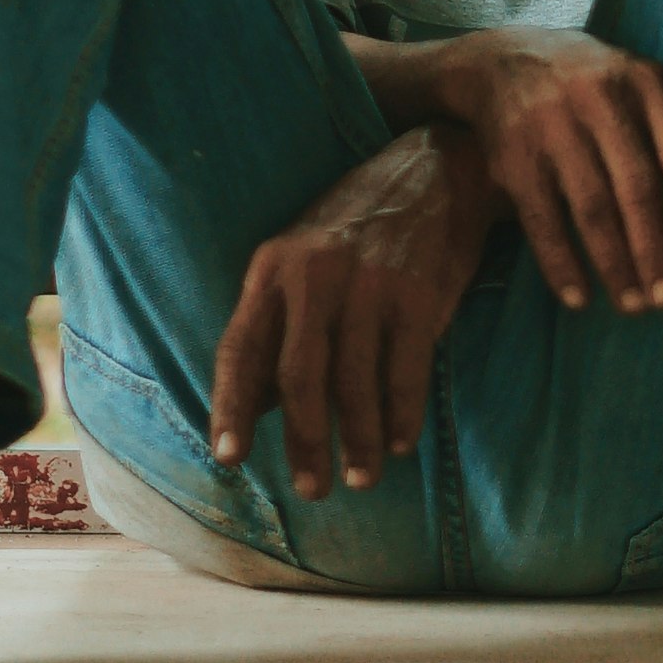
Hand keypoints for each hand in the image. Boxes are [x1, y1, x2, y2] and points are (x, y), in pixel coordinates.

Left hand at [210, 120, 491, 501]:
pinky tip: (401, 443)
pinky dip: (403, 414)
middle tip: (313, 490)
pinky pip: (405, 368)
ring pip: (355, 380)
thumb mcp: (299, 263)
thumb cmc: (354, 231)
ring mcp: (368, 282)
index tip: (230, 458)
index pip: (241, 347)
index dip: (232, 406)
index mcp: (272, 268)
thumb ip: (275, 330)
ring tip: (362, 477)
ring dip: (361, 439)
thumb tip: (251, 408)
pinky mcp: (418, 291)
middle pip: (299, 373)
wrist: (432, 172)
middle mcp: (314, 275)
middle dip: (306, 439)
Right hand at [432, 25, 662, 321]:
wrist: (508, 58)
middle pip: (637, 185)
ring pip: (591, 206)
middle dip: (654, 248)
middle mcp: (601, 98)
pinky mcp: (514, 152)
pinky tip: (578, 298)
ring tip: (632, 306)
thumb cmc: (599, 91)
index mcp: (648, 85)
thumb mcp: (644, 98)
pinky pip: (541, 217)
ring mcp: (553, 123)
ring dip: (613, 263)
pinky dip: (560, 262)